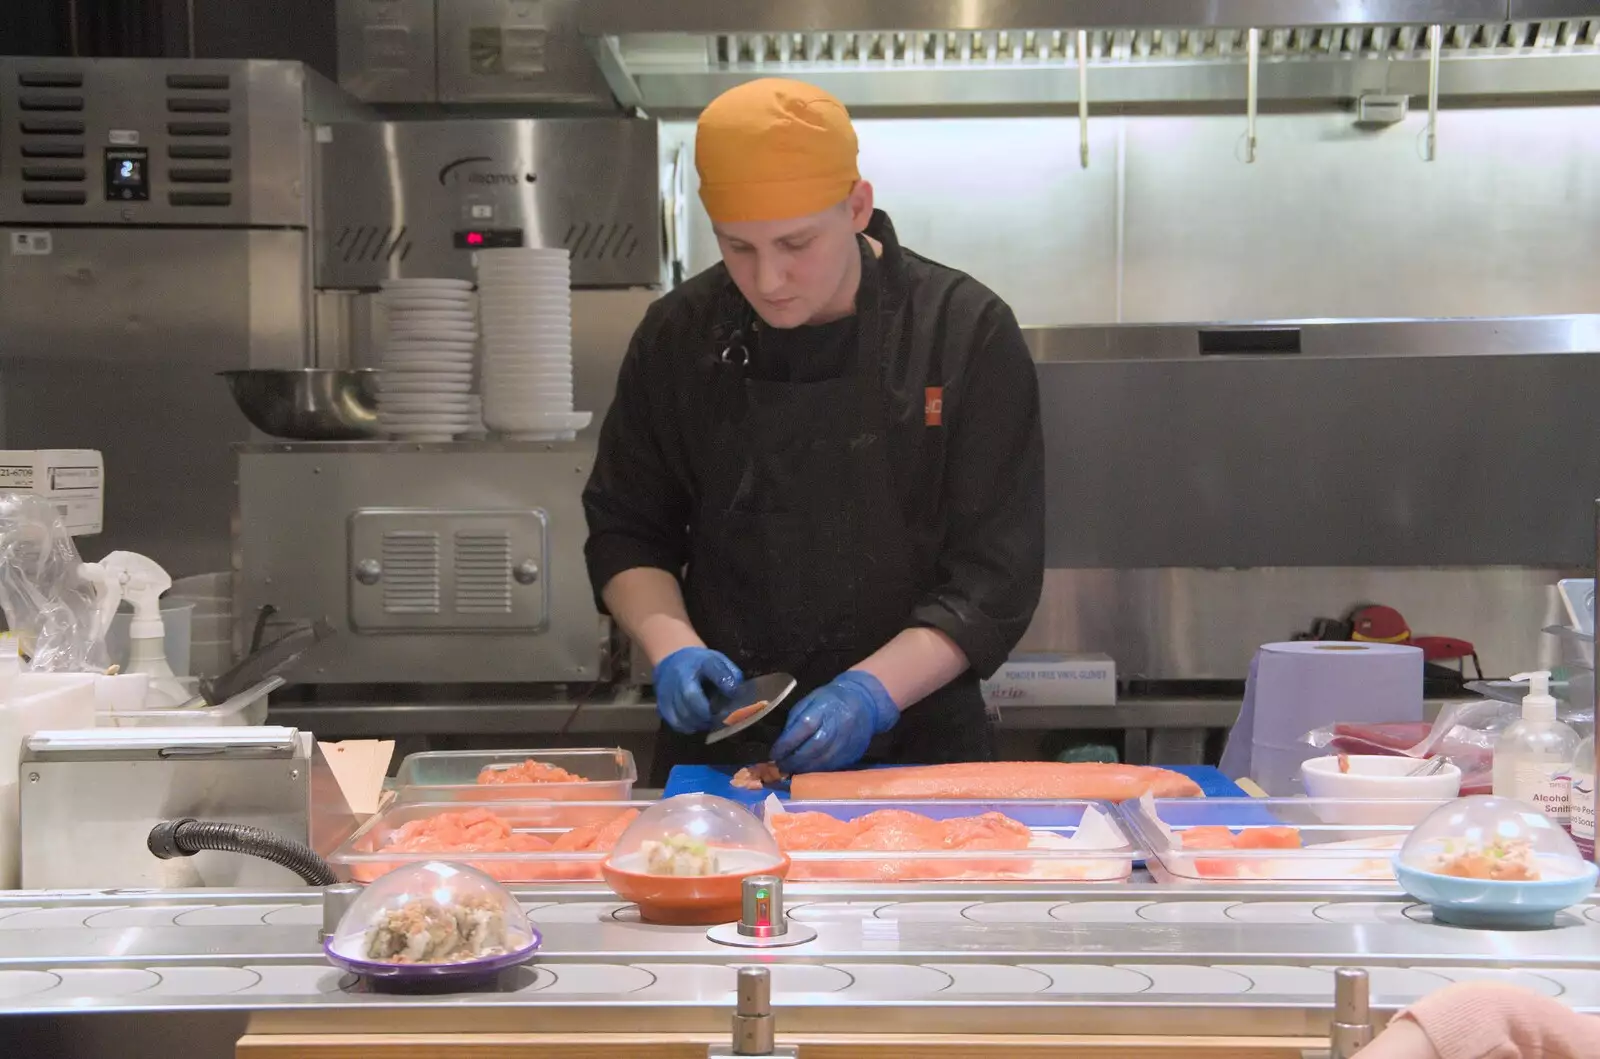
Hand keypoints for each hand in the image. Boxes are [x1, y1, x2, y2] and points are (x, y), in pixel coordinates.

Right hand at [653, 647, 742, 733]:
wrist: (674, 660)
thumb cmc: (701, 665)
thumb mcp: (718, 661)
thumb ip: (730, 674)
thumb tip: (738, 692)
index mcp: (700, 661)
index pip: (712, 668)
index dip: (724, 682)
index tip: (734, 694)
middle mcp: (681, 674)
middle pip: (691, 696)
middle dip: (707, 712)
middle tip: (718, 719)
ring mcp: (668, 689)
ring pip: (682, 713)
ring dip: (698, 722)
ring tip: (708, 722)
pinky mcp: (662, 703)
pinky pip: (674, 721)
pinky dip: (687, 727)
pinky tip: (696, 724)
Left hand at [772, 671, 898, 773]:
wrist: (865, 702)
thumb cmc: (832, 699)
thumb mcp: (811, 700)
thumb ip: (796, 719)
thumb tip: (782, 742)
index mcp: (824, 708)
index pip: (803, 728)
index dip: (787, 743)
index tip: (774, 753)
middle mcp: (837, 726)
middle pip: (813, 748)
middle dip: (793, 760)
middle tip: (780, 766)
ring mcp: (847, 742)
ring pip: (823, 761)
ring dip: (804, 769)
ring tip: (791, 771)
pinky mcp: (853, 753)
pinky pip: (833, 766)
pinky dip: (817, 771)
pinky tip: (807, 772)